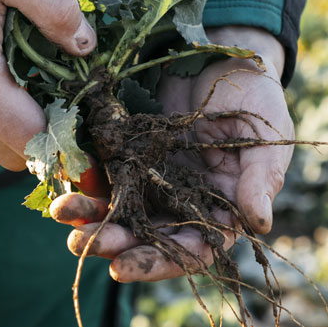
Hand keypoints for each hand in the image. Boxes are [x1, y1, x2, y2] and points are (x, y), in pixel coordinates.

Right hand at [0, 0, 93, 170]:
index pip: (36, 141)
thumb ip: (54, 7)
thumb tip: (87, 45)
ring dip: (29, 128)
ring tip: (46, 81)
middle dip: (53, 133)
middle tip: (72, 89)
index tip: (89, 100)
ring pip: (2, 149)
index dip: (71, 131)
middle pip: (21, 156)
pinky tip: (20, 76)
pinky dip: (7, 118)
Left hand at [52, 26, 291, 282]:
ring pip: (118, 209)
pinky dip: (83, 179)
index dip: (156, 263)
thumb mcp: (266, 140)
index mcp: (219, 214)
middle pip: (144, 236)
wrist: (227, 59)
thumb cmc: (257, 102)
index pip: (187, 252)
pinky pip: (103, 173)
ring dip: (90, 215)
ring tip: (63, 211)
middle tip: (79, 243)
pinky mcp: (130, 153)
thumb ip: (259, 181)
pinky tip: (62, 179)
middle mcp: (181, 205)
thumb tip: (260, 223)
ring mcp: (152, 180)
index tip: (121, 268)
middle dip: (111, 242)